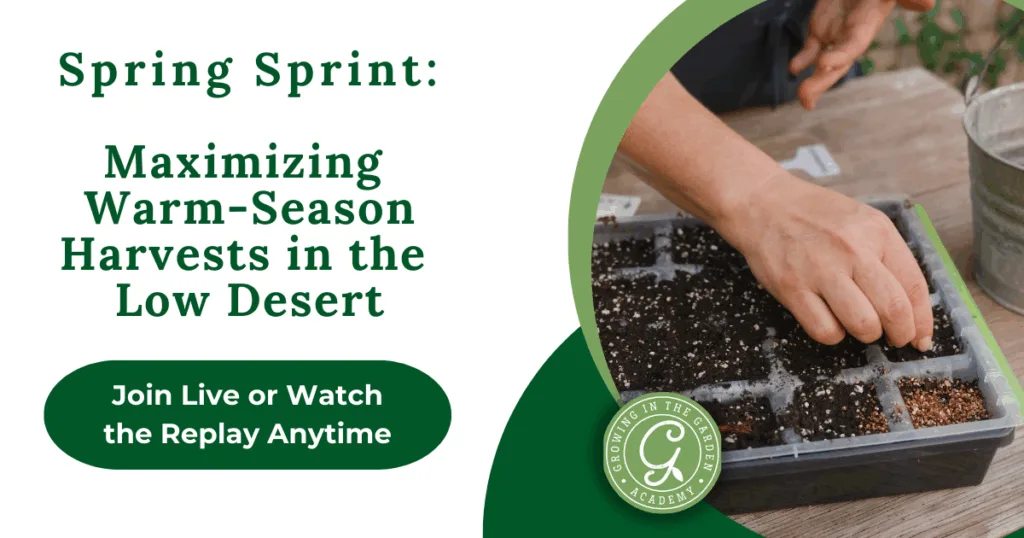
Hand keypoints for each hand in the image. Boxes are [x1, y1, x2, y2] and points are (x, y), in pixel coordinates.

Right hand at [716, 172, 933, 350]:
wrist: (762, 204)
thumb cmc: (814, 215)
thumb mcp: (861, 221)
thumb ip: (885, 256)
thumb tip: (909, 307)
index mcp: (877, 231)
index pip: (913, 285)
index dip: (921, 320)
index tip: (920, 337)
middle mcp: (852, 250)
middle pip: (893, 310)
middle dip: (899, 334)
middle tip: (894, 338)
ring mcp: (820, 270)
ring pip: (863, 325)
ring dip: (866, 334)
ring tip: (859, 325)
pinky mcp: (792, 288)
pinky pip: (825, 330)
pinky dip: (833, 334)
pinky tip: (830, 320)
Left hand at [791, 0, 934, 109]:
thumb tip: (929, 5)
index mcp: (867, 24)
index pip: (853, 45)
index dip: (840, 55)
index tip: (823, 63)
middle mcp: (851, 35)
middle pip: (837, 63)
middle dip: (822, 81)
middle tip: (806, 98)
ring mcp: (834, 34)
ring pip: (822, 61)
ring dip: (812, 80)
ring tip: (801, 95)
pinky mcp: (820, 29)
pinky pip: (810, 49)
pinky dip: (802, 59)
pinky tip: (794, 69)